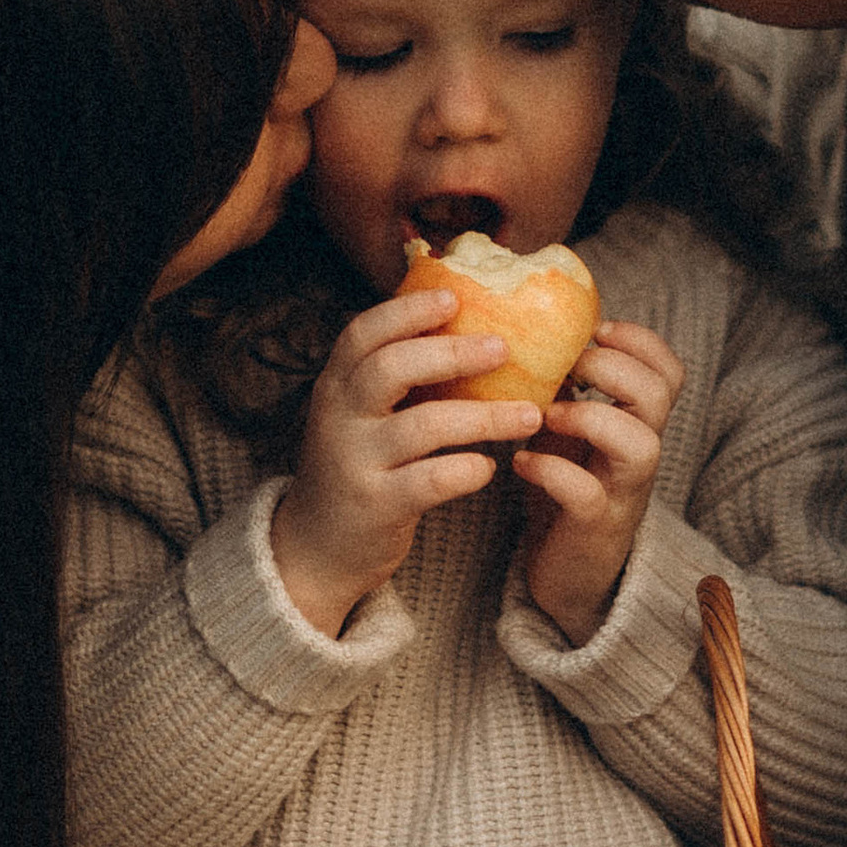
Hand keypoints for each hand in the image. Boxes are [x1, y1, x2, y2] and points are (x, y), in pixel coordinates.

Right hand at [273, 287, 540, 636]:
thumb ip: (394, 376)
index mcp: (337, 385)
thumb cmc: (357, 467)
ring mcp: (355, 462)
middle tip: (504, 348)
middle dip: (452, 353)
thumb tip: (462, 319)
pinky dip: (467, 469)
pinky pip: (430, 480)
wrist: (315, 549)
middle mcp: (339, 417)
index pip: (363, 333)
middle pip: (392, 367)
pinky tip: (489, 467)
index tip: (454, 297)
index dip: (407, 310)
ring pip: (424, 425)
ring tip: (531, 414)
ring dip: (485, 417)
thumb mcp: (358, 415)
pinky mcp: (376, 506)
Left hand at [514, 321, 683, 643]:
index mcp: (637, 424)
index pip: (669, 371)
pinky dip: (550, 470)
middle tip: (567, 369)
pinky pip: (585, 492)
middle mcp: (640, 453)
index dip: (641, 341)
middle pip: (658, 395)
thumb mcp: (568, 432)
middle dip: (612, 368)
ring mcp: (622, 491)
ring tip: (548, 414)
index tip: (596, 331)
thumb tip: (528, 330)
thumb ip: (564, 389)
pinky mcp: (594, 526)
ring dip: (591, 417)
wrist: (565, 575)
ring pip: (641, 444)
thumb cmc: (565, 490)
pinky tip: (522, 462)